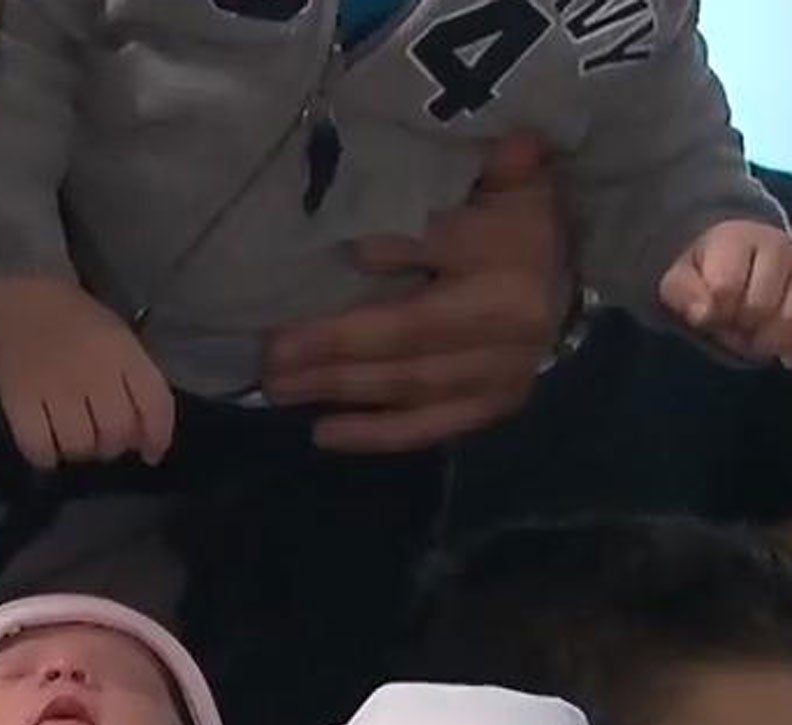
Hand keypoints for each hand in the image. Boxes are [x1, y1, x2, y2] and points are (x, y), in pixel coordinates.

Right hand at [0, 273, 175, 468]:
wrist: (19, 293)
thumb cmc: (74, 318)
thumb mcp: (119, 338)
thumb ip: (138, 381)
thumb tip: (145, 439)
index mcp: (123, 352)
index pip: (155, 405)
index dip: (157, 437)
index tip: (150, 453)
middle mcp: (93, 372)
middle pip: (115, 433)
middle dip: (113, 446)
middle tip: (101, 439)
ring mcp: (54, 387)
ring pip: (79, 444)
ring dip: (81, 451)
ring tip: (73, 439)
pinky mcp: (18, 399)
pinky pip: (38, 447)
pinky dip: (46, 456)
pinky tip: (48, 446)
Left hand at [265, 133, 567, 452]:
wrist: (568, 273)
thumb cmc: (513, 220)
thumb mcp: (494, 183)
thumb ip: (460, 176)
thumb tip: (419, 184)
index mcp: (508, 253)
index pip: (434, 255)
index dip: (383, 262)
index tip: (326, 275)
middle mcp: (510, 321)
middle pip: (408, 335)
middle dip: (332, 348)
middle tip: (269, 356)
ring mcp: (504, 371)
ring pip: (410, 385)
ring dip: (339, 390)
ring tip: (280, 388)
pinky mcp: (494, 405)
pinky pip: (429, 427)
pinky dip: (375, 435)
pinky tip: (324, 433)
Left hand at [660, 220, 791, 364]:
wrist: (736, 263)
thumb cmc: (703, 275)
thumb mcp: (679, 282)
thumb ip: (685, 295)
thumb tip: (704, 314)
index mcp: (737, 239)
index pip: (724, 288)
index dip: (714, 312)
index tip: (709, 314)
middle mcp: (778, 245)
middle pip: (758, 307)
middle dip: (739, 326)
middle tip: (731, 324)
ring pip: (789, 318)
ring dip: (766, 338)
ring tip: (753, 331)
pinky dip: (788, 342)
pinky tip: (776, 339)